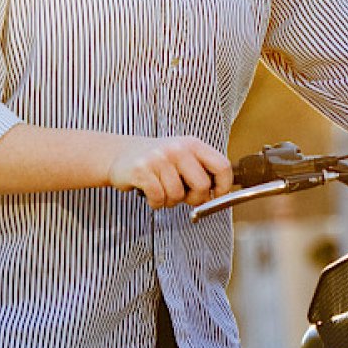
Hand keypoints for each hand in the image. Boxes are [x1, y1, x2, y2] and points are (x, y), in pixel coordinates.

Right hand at [107, 135, 232, 208]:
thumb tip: (216, 197)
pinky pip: (158, 198)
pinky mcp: (141, 170)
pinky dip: (156, 203)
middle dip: (195, 198)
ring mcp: (159, 158)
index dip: (224, 186)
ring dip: (171, 201)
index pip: (222, 166)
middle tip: (185, 197)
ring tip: (163, 191)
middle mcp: (178, 149)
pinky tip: (152, 194)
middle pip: (202, 185)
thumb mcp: (184, 158)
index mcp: (194, 145)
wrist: (122, 154)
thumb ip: (202, 172)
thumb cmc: (158, 160)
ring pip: (178, 195)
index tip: (218, 197)